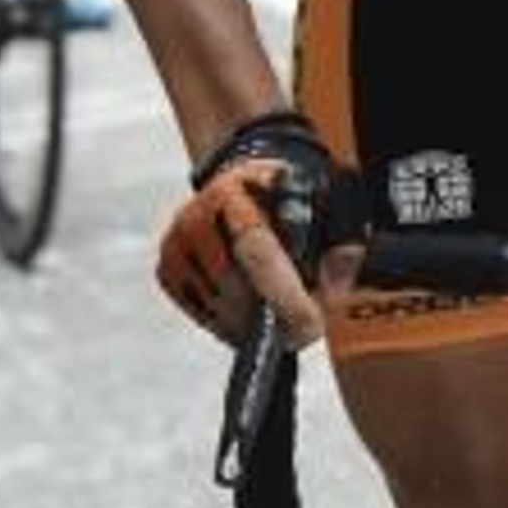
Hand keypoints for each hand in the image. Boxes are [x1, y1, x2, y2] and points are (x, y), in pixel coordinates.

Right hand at [156, 111, 365, 349]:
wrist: (242, 180)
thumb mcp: (326, 201)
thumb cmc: (289, 196)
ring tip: (279, 313)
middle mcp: (198, 214)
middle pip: (235, 288)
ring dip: (253, 323)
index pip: (257, 250)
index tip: (310, 326)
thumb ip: (339, 242)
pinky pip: (201, 312)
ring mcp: (178, 241)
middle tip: (302, 327)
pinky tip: (251, 309)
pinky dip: (229, 322)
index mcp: (237, 190)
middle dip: (273, 317)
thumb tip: (333, 284)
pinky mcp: (168, 267)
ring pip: (218, 307)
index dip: (283, 295)